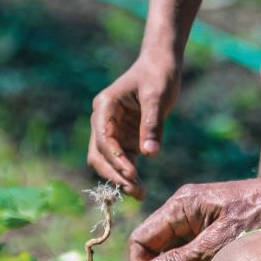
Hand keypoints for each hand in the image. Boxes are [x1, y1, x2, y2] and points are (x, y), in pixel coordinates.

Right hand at [87, 54, 179, 197]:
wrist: (162, 66)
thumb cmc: (158, 76)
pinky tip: (140, 188)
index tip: (132, 175)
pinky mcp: (125, 138)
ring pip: (107, 161)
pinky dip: (128, 175)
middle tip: (135, 190)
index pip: (103, 138)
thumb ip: (152, 125)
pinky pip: (122, 161)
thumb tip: (150, 155)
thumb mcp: (157, 97)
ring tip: (139, 194)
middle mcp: (103, 120)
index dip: (115, 159)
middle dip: (114, 174)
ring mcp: (112, 131)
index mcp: (105, 107)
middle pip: (99, 154)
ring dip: (119, 178)